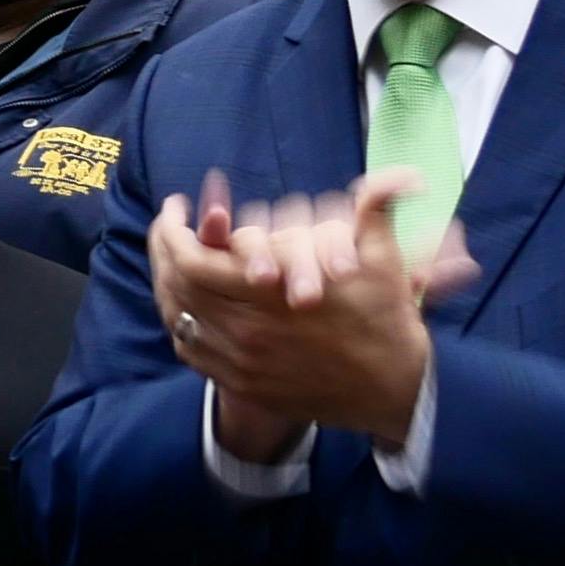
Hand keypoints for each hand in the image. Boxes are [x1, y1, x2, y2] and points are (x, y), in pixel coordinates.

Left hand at [148, 170, 470, 458]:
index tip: (177, 205)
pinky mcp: (243, 385)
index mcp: (270, 298)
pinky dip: (181, 321)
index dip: (173, 230)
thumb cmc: (387, 321)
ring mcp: (241, 365)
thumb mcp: (384, 262)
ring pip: (179, 319)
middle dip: (163, 249)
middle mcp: (246, 334)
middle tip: (169, 225)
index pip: (191, 261)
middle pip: (176, 287)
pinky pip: (191, 351)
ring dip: (167, 283)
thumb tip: (400, 175)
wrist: (394, 390)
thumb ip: (376, 210)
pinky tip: (186, 301)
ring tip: (172, 256)